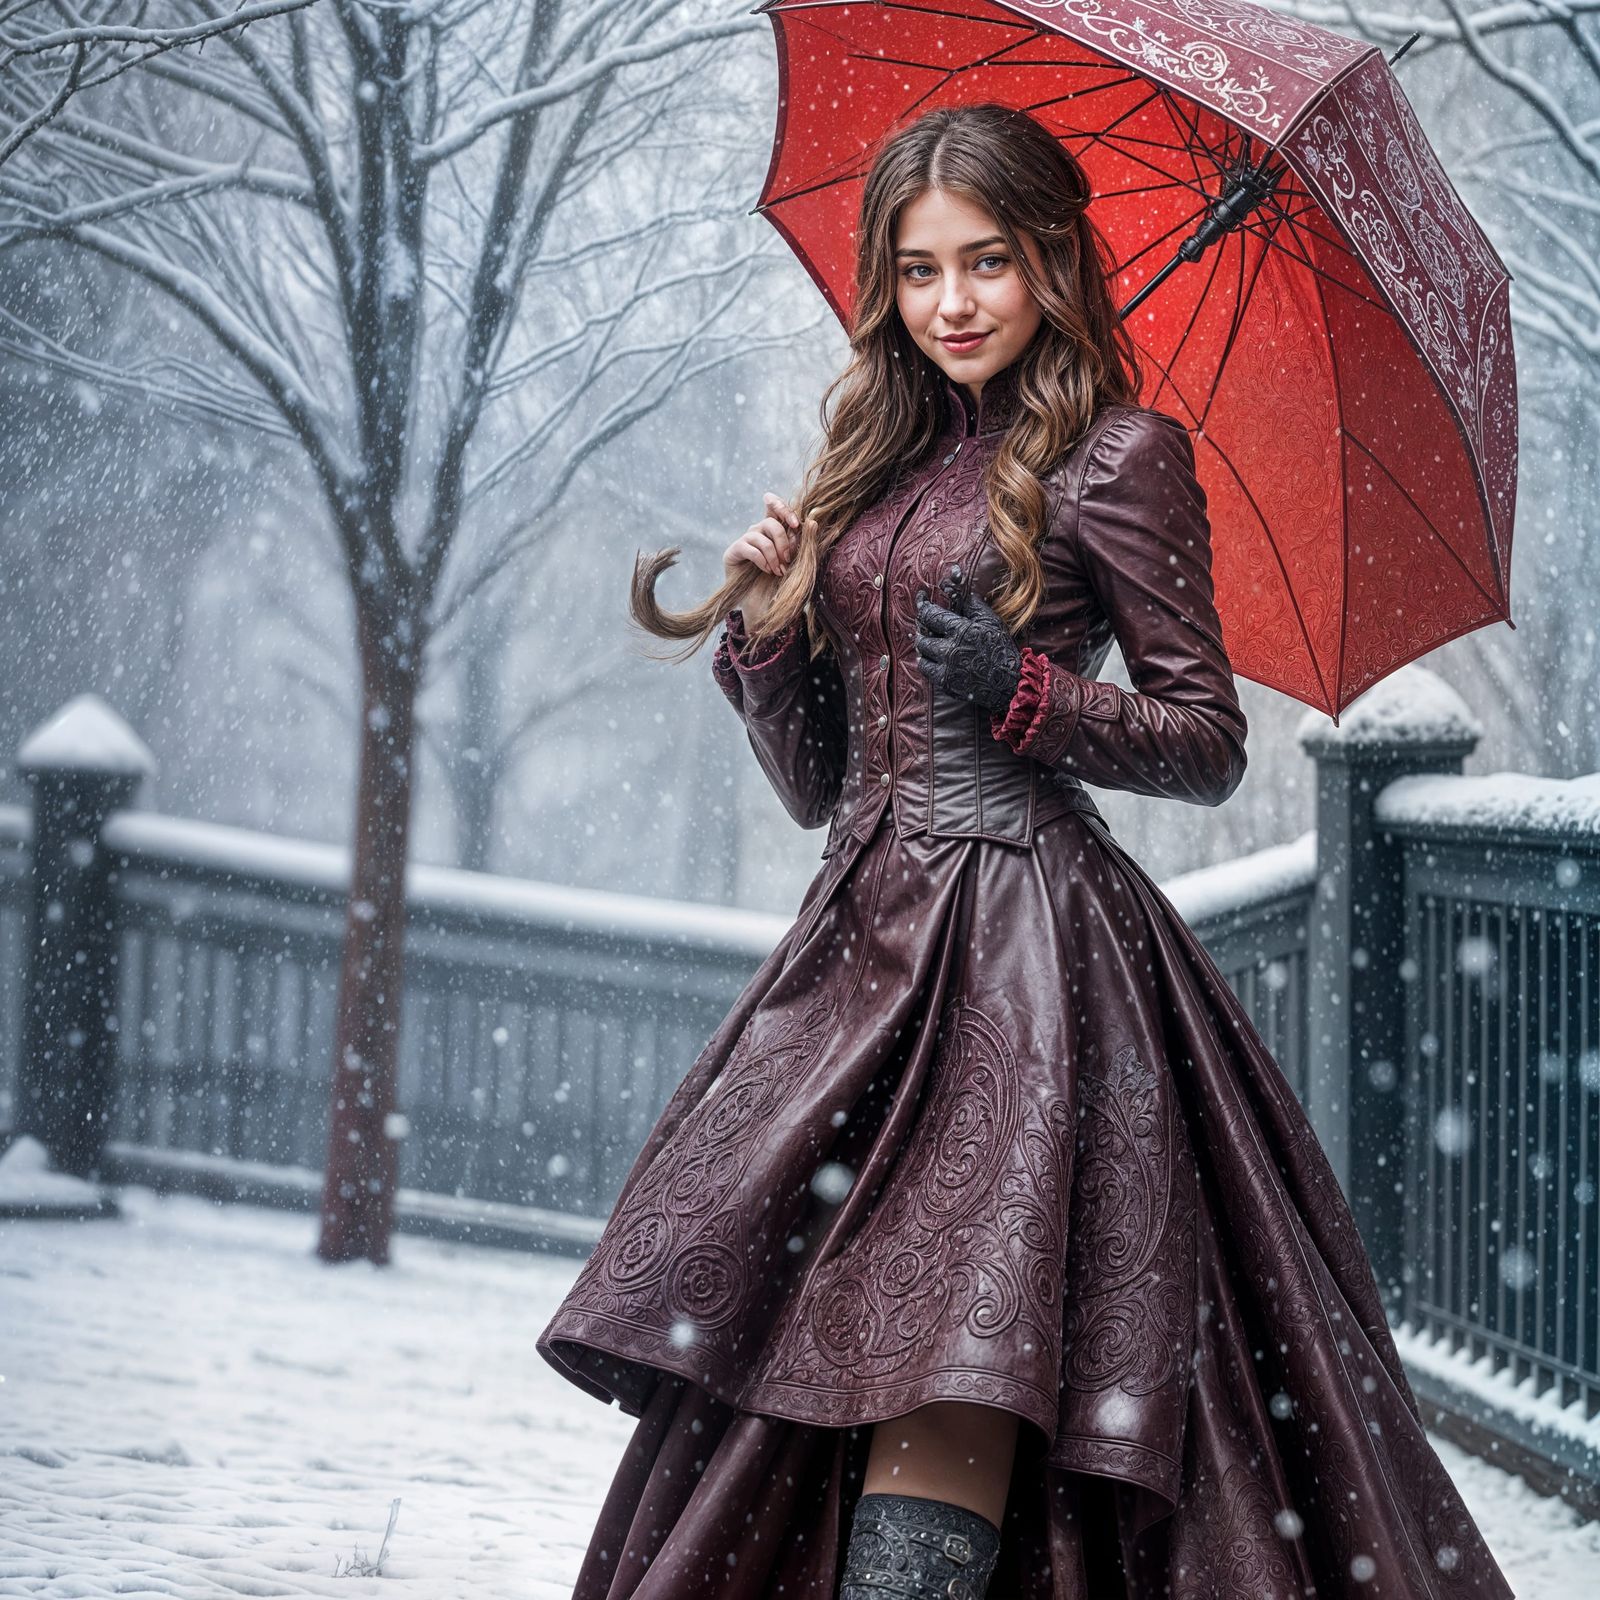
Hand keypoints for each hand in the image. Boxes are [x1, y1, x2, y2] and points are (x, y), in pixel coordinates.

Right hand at [723, 493, 804, 628]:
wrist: (765, 608)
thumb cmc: (783, 585)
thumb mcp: (798, 564)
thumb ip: (804, 543)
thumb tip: (812, 521)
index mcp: (773, 530)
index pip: (773, 505)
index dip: (782, 508)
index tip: (795, 524)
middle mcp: (757, 532)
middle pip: (771, 522)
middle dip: (783, 541)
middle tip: (788, 560)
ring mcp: (744, 541)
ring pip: (761, 535)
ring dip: (774, 555)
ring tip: (778, 572)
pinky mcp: (733, 552)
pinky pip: (749, 548)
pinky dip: (762, 560)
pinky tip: (767, 571)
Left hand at [913, 565, 1022, 714]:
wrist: (1009, 682)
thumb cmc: (1001, 649)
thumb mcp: (992, 622)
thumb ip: (975, 606)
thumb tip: (963, 593)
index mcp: (961, 630)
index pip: (930, 615)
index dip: (923, 606)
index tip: (922, 600)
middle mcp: (949, 649)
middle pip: (922, 636)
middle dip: (924, 630)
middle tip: (928, 628)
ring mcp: (946, 668)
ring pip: (921, 653)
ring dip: (924, 647)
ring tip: (931, 643)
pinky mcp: (945, 683)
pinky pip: (925, 670)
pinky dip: (927, 663)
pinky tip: (933, 659)